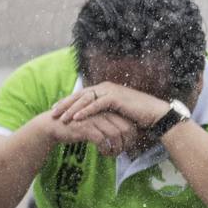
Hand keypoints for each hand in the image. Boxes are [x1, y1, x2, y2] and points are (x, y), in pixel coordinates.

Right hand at [38, 109, 138, 156]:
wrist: (54, 125)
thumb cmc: (78, 126)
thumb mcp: (96, 123)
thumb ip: (110, 125)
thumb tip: (126, 136)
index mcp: (108, 110)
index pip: (129, 122)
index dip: (132, 136)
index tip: (128, 145)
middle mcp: (103, 112)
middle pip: (126, 128)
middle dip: (127, 143)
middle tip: (122, 151)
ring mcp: (94, 119)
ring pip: (115, 135)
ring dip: (117, 148)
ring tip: (113, 154)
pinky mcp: (85, 128)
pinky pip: (102, 141)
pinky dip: (106, 149)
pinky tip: (104, 153)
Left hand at [53, 82, 170, 128]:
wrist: (155, 114)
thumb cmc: (137, 116)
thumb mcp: (116, 113)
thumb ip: (104, 112)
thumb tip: (93, 120)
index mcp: (104, 89)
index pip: (82, 95)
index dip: (68, 102)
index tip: (56, 110)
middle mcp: (105, 87)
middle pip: (80, 95)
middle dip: (65, 104)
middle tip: (52, 113)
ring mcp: (110, 91)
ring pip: (86, 99)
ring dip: (72, 108)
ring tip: (61, 117)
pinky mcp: (115, 97)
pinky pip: (96, 104)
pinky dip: (85, 111)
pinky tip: (76, 118)